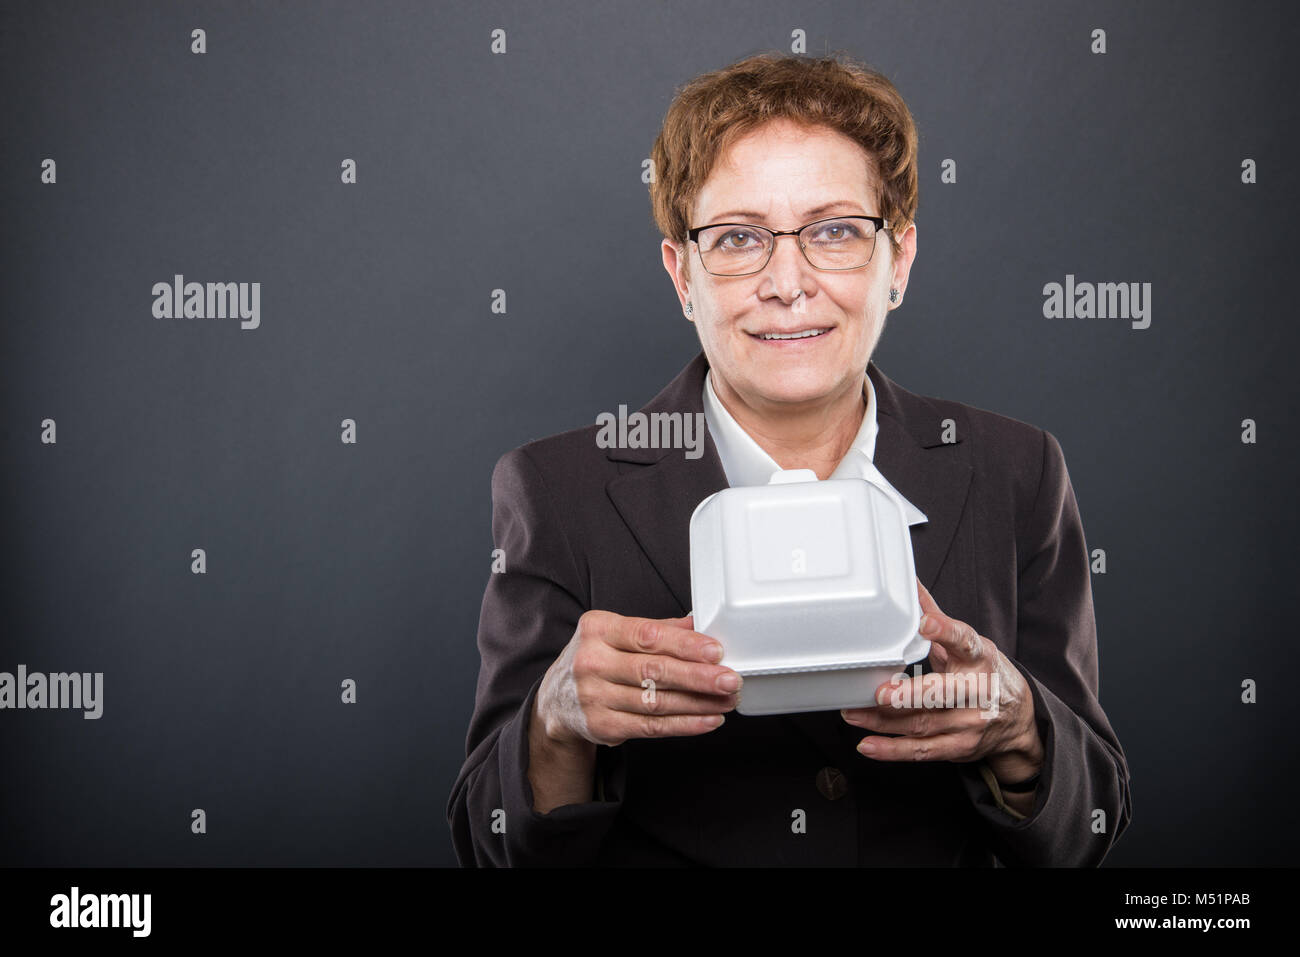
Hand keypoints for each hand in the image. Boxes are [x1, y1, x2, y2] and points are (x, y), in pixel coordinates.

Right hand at [534, 610, 741, 748]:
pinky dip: (684, 724)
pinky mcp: (602, 725)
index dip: (684, 644)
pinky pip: (651, 727)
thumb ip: (656, 629)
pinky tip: (708, 720)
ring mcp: (594, 696)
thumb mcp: (615, 635)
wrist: (555, 701)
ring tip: (727, 700)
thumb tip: (699, 623)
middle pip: (654, 670)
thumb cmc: (595, 660)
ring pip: (656, 701)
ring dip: (698, 703)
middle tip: (730, 680)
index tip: (716, 651)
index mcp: (598, 629)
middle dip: (699, 676)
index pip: (647, 636)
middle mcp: (592, 661)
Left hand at [841, 579, 1043, 786]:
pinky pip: (923, 751)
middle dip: (909, 694)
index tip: (924, 623)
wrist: (1019, 720)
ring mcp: (969, 723)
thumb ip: (936, 618)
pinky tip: (868, 744)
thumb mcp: (968, 644)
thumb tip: (910, 583)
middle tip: (879, 692)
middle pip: (941, 693)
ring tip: (854, 713)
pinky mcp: (959, 748)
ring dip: (884, 721)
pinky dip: (893, 750)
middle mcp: (977, 691)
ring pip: (923, 723)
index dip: (944, 631)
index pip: (963, 641)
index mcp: (979, 657)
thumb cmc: (984, 674)